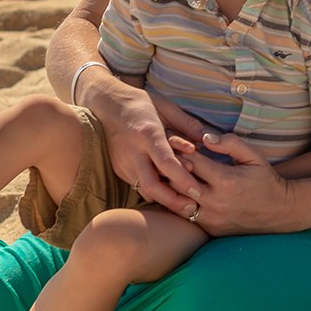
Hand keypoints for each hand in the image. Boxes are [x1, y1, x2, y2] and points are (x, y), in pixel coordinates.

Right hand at [86, 74, 200, 214]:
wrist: (104, 103)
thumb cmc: (138, 103)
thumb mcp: (165, 106)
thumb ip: (186, 123)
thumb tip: (206, 139)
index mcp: (147, 133)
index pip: (166, 162)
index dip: (182, 179)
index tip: (197, 191)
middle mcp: (133, 151)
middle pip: (152, 185)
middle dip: (172, 201)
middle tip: (192, 207)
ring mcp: (123, 162)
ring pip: (144, 189)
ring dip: (164, 199)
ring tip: (184, 205)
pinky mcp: (118, 168)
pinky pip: (138, 185)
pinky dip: (153, 192)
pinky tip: (168, 195)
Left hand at [174, 129, 300, 235]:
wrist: (280, 212)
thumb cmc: (265, 180)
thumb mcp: (253, 156)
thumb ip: (230, 143)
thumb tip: (205, 138)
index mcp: (226, 180)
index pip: (191, 161)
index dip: (180, 149)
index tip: (174, 141)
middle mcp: (216, 202)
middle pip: (178, 182)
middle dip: (170, 167)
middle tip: (165, 156)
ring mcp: (212, 218)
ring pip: (178, 201)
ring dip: (172, 187)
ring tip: (168, 173)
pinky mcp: (211, 229)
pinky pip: (186, 215)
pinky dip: (180, 202)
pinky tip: (179, 191)